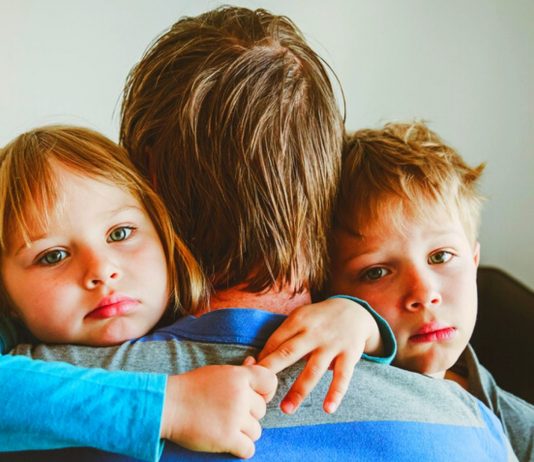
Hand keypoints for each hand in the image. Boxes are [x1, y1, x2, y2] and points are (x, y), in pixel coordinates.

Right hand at [161, 364, 277, 458]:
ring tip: (225, 426)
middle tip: (228, 413)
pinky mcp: (227, 438)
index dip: (266, 392)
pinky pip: (249, 449)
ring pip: (257, 431)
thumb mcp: (217, 372)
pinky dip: (240, 448)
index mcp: (238, 376)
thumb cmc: (191, 388)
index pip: (270, 382)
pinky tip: (227, 441)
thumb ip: (239, 370)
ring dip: (244, 432)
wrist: (167, 405)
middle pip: (262, 410)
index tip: (254, 397)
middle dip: (249, 415)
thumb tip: (254, 361)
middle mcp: (240, 395)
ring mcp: (235, 417)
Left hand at [257, 298, 381, 413]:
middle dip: (271, 371)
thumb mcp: (300, 317)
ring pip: (313, 370)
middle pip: (288, 353)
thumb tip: (258, 361)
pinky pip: (342, 377)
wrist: (354, 310)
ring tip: (286, 409)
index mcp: (298, 320)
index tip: (250, 377)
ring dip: (299, 391)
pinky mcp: (349, 354)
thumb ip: (283, 336)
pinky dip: (335, 393)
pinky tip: (328, 409)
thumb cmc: (318, 319)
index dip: (262, 360)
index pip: (275, 342)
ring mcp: (332, 344)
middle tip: (258, 392)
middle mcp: (313, 332)